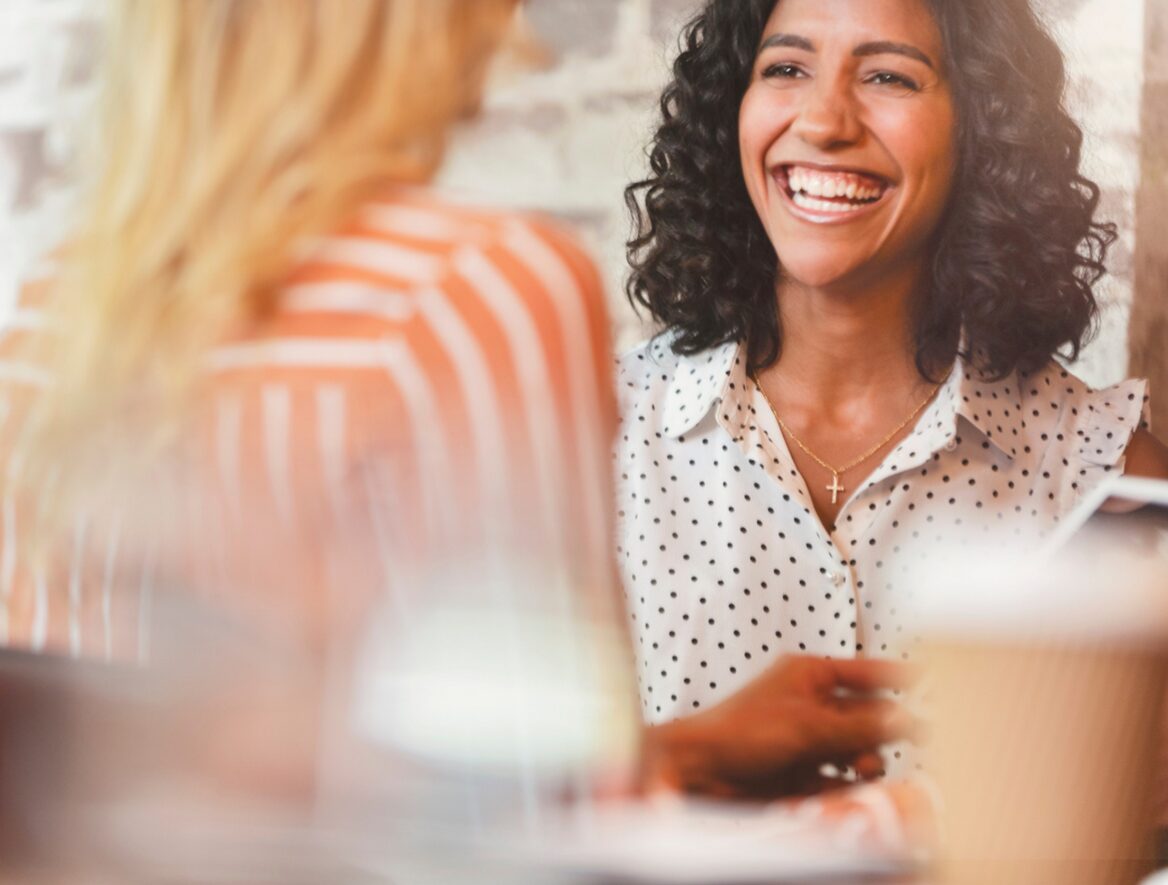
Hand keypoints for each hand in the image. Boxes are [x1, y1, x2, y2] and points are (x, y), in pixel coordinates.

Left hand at [641, 655, 915, 798]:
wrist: (698, 773)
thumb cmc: (738, 733)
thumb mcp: (810, 725)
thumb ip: (864, 725)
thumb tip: (911, 718)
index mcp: (809, 675)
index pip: (867, 672)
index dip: (899, 680)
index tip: (934, 687)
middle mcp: (810, 704)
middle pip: (867, 717)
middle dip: (879, 734)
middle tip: (888, 748)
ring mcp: (807, 740)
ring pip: (857, 752)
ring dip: (863, 765)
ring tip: (857, 773)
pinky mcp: (801, 774)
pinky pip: (839, 780)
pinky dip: (844, 789)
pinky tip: (840, 794)